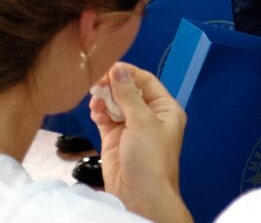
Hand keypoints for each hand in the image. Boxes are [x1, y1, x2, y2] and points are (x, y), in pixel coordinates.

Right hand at [91, 63, 189, 222]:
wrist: (140, 195)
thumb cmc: (152, 161)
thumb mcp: (143, 121)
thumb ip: (129, 95)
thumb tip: (120, 71)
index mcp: (165, 109)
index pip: (147, 82)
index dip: (129, 73)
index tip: (111, 66)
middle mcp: (150, 117)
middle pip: (129, 91)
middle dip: (114, 85)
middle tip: (98, 79)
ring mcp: (132, 128)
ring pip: (115, 104)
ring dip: (105, 98)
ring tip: (95, 96)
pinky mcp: (115, 140)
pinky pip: (106, 119)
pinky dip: (100, 113)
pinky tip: (95, 111)